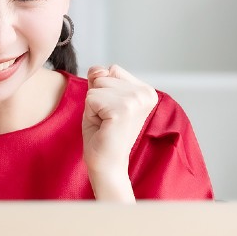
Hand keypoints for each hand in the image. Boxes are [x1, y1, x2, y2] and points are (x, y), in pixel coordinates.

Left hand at [82, 65, 157, 180]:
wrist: (106, 165)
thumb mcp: (100, 98)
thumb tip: (98, 70)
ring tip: (105, 123)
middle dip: (97, 98)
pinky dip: (90, 113)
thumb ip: (99, 78)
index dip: (103, 91)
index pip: (112, 70)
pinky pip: (91, 97)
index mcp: (146, 90)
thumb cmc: (103, 134)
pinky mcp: (122, 110)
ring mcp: (135, 100)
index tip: (112, 113)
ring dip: (94, 106)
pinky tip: (103, 127)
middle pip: (104, 75)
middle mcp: (145, 93)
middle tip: (107, 120)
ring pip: (96, 86)